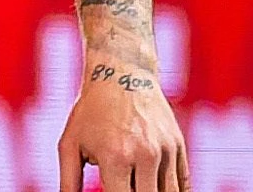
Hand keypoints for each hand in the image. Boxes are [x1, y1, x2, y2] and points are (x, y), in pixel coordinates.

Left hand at [60, 62, 189, 191]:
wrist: (122, 73)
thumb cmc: (90, 111)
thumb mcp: (69, 143)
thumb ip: (68, 180)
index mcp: (115, 158)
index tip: (110, 191)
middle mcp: (145, 156)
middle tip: (124, 188)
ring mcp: (166, 151)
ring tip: (137, 186)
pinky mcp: (179, 146)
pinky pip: (183, 183)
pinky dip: (172, 190)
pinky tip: (156, 187)